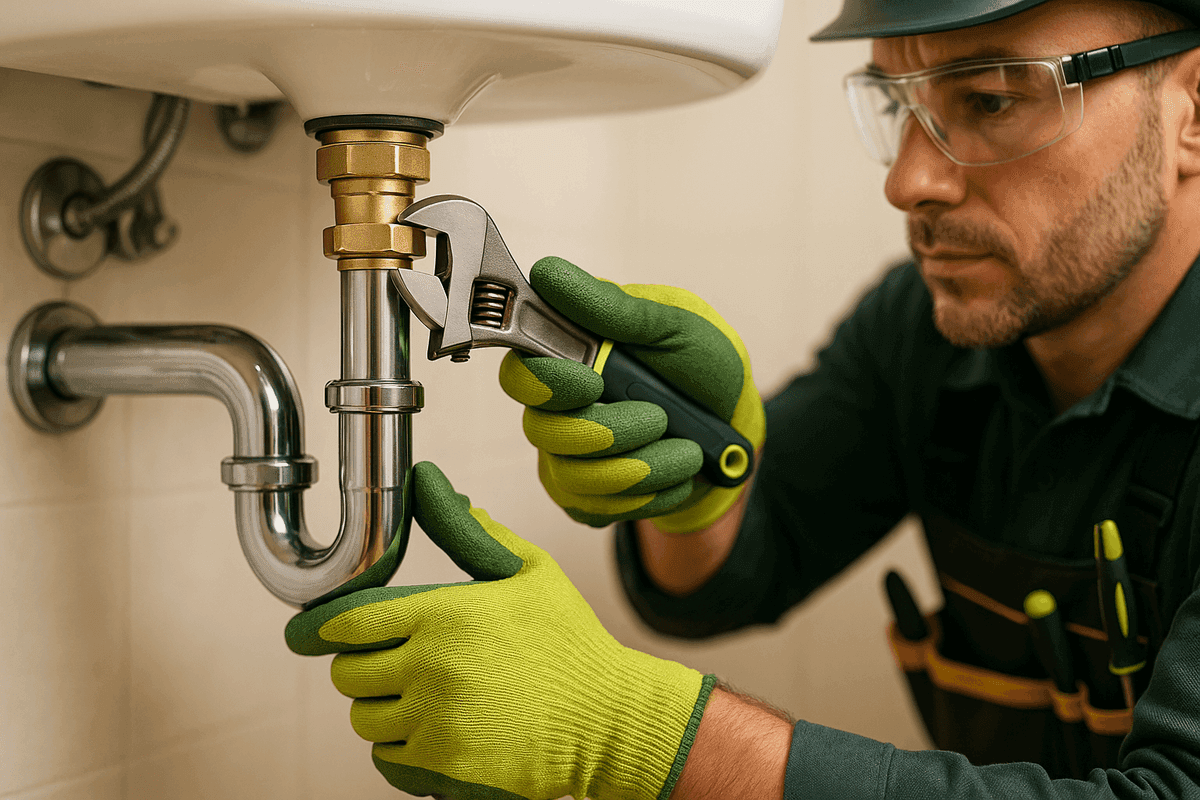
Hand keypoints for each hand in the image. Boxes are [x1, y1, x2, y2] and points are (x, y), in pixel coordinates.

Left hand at [285, 461, 716, 799]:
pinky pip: (387, 760)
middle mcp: (434, 669)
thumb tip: (432, 484)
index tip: (310, 632)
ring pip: (364, 719)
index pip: (347, 623)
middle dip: (357, 666)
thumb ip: (472, 532)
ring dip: (379, 706)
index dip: (319, 627)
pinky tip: (430, 728)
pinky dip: (398, 746)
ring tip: (416, 695)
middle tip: (387, 661)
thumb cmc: (570, 642)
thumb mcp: (530, 572)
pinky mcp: (447, 770)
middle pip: (346, 674)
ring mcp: (438, 724)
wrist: (611, 719)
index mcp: (448, 614)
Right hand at [498, 257, 764, 532]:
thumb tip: (548, 273)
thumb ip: (613, 308)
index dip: (548, 384)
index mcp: (568, 358)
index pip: (520, 374)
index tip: (594, 380)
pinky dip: (649, 494)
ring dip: (645, 466)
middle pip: (545, 432)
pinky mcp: (587, 498)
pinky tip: (677, 471)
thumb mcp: (674, 324)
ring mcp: (567, 456)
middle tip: (660, 418)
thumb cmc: (701, 365)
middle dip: (612, 432)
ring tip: (688, 449)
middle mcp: (557, 408)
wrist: (734, 426)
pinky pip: (598, 509)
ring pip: (577, 476)